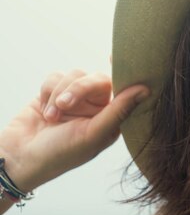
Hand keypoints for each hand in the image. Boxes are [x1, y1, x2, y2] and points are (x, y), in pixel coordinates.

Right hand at [0, 69, 149, 190]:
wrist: (19, 157)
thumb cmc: (60, 153)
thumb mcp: (93, 134)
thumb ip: (119, 111)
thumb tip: (145, 89)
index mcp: (113, 118)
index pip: (126, 90)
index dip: (127, 72)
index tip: (121, 57)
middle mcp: (98, 106)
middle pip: (98, 78)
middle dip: (78, 88)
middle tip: (64, 105)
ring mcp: (77, 98)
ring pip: (75, 74)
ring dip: (59, 94)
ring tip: (51, 117)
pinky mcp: (55, 92)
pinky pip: (56, 76)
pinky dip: (47, 92)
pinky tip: (44, 112)